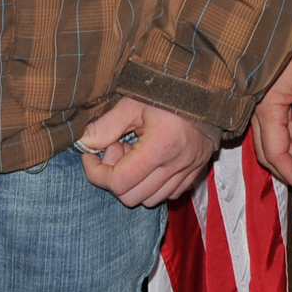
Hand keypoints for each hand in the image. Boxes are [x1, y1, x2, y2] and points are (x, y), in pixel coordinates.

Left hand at [78, 97, 220, 207]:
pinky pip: (168, 195)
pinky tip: (152, 162)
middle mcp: (176, 166)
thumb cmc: (168, 92)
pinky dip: (154, 186)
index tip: (91, 154)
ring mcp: (188, 173)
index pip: (118, 182)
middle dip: (114, 177)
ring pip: (149, 200)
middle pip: (130, 197)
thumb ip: (106, 125)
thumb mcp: (133, 102)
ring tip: (136, 154)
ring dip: (135, 182)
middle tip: (118, 148)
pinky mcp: (195, 175)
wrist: (207, 91)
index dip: (96, 171)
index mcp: (160, 147)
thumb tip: (84, 143)